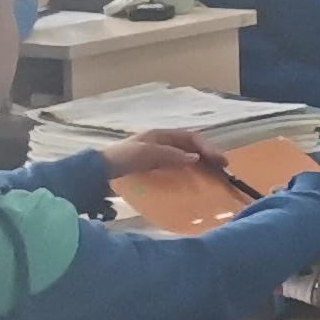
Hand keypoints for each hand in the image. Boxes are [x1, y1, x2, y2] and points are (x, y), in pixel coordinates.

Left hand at [98, 130, 223, 177]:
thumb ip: (171, 155)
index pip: (191, 138)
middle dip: (208, 156)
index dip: (208, 148)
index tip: (221, 162)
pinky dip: (188, 175)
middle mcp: (161, 143)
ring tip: (213, 177)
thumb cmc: (121, 158)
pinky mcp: (151, 170)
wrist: (96, 172)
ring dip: (200, 166)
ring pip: (185, 158)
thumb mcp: (146, 154)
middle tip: (222, 170)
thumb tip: (196, 158)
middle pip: (191, 147)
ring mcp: (156, 157)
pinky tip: (192, 184)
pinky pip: (176, 170)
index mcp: (161, 135)